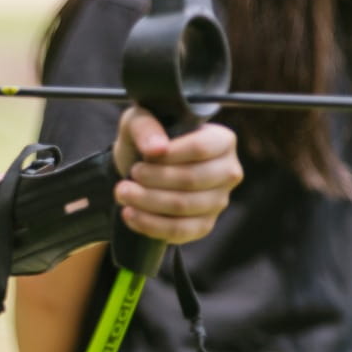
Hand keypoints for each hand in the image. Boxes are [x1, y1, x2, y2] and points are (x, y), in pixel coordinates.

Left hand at [112, 109, 239, 243]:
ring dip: (147, 202)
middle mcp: (228, 171)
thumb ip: (146, 126)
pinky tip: (130, 214)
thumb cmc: (147, 139)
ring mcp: (219, 201)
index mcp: (222, 140)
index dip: (170, 155)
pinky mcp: (204, 225)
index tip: (144, 157)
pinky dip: (150, 224)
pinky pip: (180, 231)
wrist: (141, 167)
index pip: (201, 148)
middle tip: (130, 176)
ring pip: (183, 207)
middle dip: (154, 180)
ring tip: (123, 193)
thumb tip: (156, 149)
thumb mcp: (139, 120)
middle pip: (192, 180)